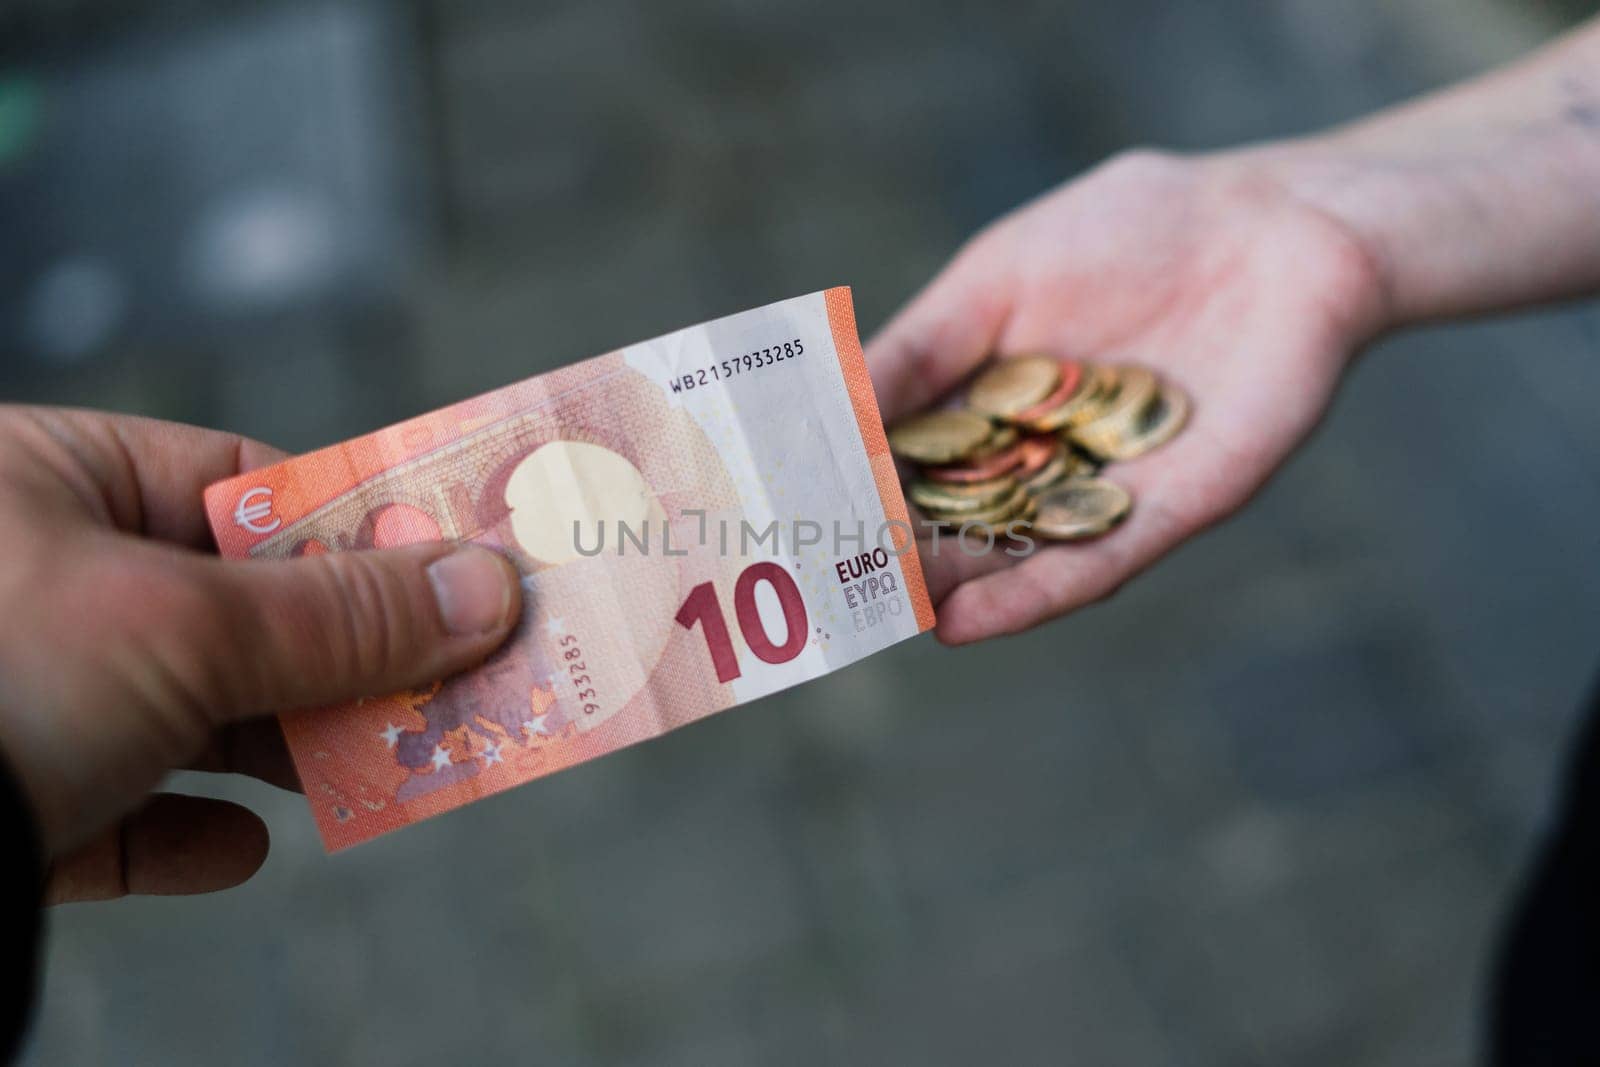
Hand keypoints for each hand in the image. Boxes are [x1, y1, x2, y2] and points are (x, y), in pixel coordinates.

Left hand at [0, 408, 521, 901]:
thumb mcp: (184, 628)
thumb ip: (343, 616)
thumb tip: (490, 589)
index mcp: (50, 484)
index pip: (246, 486)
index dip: (363, 527)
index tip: (459, 568)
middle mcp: (31, 580)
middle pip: (234, 607)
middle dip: (342, 655)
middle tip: (451, 682)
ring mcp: (16, 697)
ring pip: (189, 713)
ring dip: (285, 748)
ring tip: (377, 773)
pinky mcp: (4, 807)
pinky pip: (117, 811)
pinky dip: (185, 833)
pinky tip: (238, 851)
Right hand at [868, 149, 1390, 643]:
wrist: (1277, 221)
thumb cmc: (1131, 231)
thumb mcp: (996, 283)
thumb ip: (919, 352)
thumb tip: (825, 411)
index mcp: (1000, 405)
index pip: (913, 466)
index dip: (856, 497)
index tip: (790, 524)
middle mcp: (1049, 460)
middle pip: (960, 524)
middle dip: (898, 560)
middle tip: (823, 591)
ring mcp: (1110, 490)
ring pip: (1020, 556)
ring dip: (952, 591)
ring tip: (878, 619)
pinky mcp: (1178, 508)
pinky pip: (1099, 560)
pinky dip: (1033, 593)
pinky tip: (967, 620)